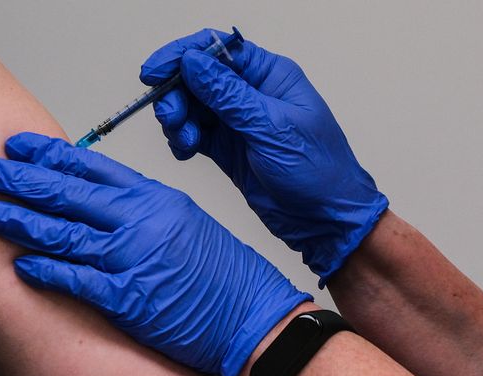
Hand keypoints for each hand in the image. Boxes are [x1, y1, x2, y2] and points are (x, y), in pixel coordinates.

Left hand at [0, 132, 311, 375]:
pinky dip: (46, 271)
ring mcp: (134, 261)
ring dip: (21, 221)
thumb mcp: (189, 223)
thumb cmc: (226, 276)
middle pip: (69, 194)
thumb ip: (145, 210)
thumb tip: (103, 203)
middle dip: (21, 180)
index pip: (93, 168)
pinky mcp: (129, 301)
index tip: (20, 147)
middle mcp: (142, 223)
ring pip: (64, 233)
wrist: (255, 317)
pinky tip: (21, 264)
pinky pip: (77, 281)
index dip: (50, 156)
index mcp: (158, 200)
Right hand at [140, 28, 388, 286]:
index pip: (219, 49)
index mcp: (271, 76)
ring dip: (178, 119)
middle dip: (177, 92)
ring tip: (185, 140)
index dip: (183, 54)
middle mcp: (253, 95)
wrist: (327, 220)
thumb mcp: (272, 128)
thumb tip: (192, 61)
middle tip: (171, 117)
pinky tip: (187, 151)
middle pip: (198, 77)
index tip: (155, 71)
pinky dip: (183, 140)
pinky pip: (195, 134)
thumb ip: (229, 95)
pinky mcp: (229, 150)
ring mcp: (239, 123)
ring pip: (192, 106)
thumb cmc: (318, 171)